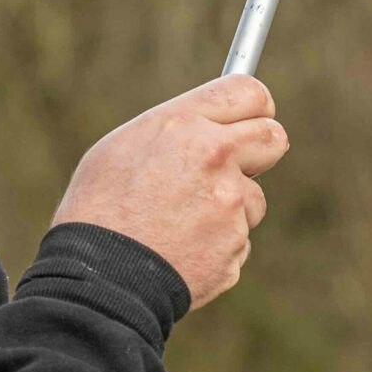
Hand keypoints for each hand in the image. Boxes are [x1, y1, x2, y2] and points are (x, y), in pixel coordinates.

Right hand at [53, 76, 289, 309]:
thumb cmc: (97, 210)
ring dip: (230, 209)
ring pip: (253, 199)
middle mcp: (215, 157)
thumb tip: (206, 125)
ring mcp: (231, 204)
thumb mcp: (121, 148)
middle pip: (273, 137)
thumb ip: (176, 130)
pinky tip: (179, 252)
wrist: (99, 278)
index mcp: (184, 125)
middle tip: (238, 164)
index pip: (249, 92)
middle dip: (260, 150)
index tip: (253, 116)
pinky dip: (216, 246)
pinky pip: (237, 240)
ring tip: (178, 224)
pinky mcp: (236, 245)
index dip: (255, 105)